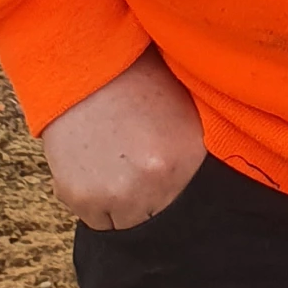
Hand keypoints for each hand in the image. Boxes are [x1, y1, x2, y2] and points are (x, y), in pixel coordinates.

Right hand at [41, 49, 205, 229]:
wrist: (85, 62)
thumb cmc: (138, 83)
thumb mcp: (186, 113)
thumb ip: (196, 156)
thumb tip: (208, 193)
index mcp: (187, 159)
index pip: (191, 209)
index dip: (177, 197)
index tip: (169, 187)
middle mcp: (154, 182)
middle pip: (156, 221)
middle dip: (150, 205)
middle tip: (139, 173)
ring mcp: (115, 193)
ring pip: (122, 225)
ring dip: (119, 206)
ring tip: (114, 165)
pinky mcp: (79, 197)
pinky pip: (92, 218)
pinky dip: (92, 200)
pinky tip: (93, 164)